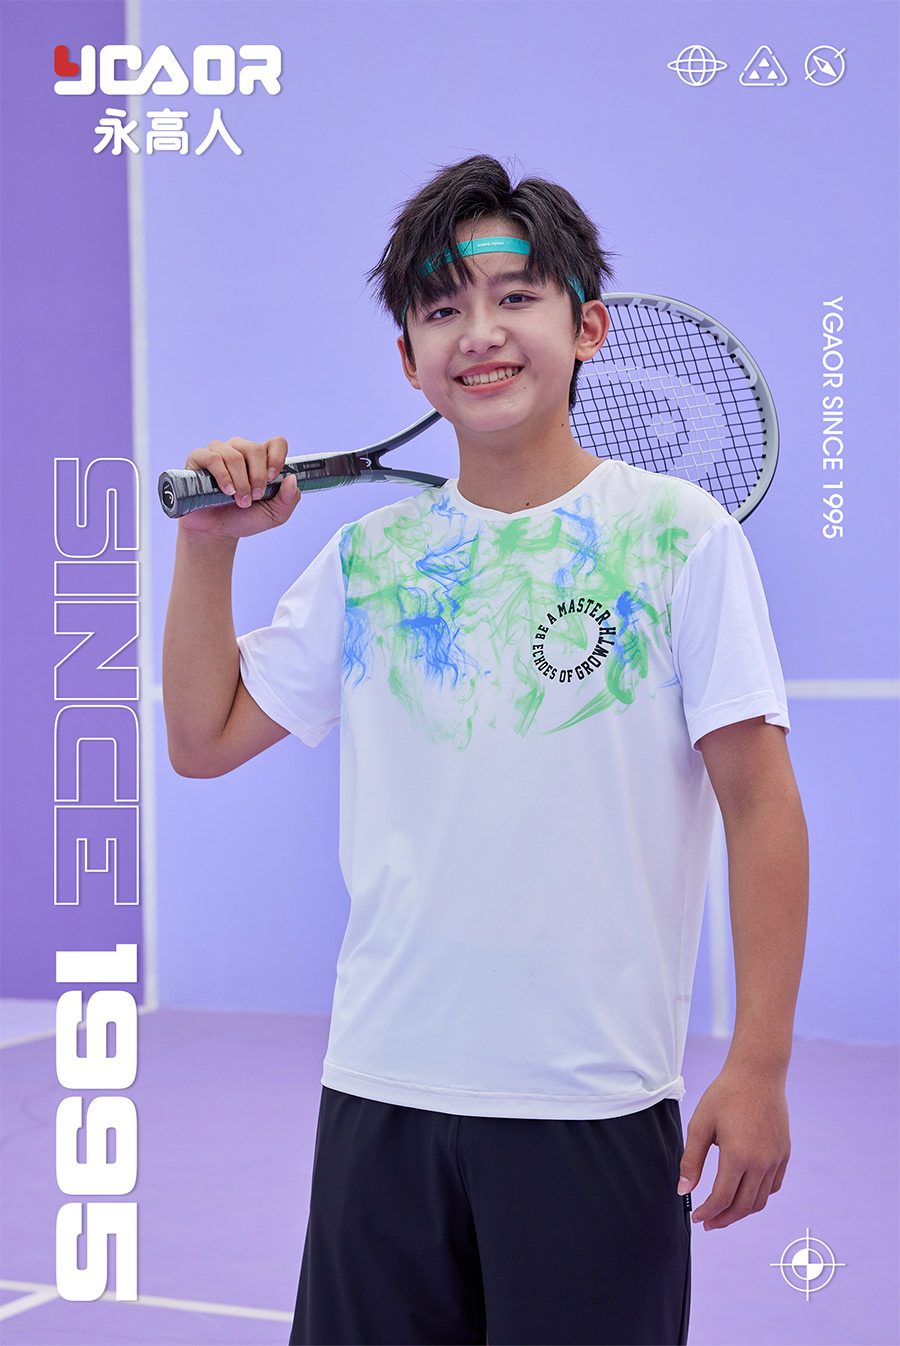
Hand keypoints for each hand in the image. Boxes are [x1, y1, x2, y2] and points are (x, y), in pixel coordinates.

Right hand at [178, 436, 301, 540]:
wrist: (216, 532)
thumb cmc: (244, 519)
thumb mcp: (275, 515)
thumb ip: (288, 499)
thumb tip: (291, 478)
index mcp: (261, 459)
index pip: (276, 443)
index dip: (277, 457)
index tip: (272, 477)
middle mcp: (241, 450)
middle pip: (255, 449)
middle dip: (257, 477)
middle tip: (254, 497)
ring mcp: (219, 452)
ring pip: (234, 456)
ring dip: (240, 482)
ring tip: (240, 500)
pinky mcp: (199, 458)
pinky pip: (213, 458)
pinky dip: (223, 476)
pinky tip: (227, 491)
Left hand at [676, 1063, 790, 1230]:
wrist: (758, 1073)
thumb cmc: (725, 1095)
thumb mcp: (700, 1124)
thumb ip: (691, 1161)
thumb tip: (684, 1191)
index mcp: (738, 1156)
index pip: (722, 1199)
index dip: (708, 1213)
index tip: (697, 1218)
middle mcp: (761, 1162)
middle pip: (743, 1207)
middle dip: (724, 1220)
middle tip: (709, 1223)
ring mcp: (776, 1159)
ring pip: (760, 1201)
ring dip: (741, 1212)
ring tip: (724, 1212)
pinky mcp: (784, 1153)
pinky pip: (773, 1186)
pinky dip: (758, 1197)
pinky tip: (744, 1193)